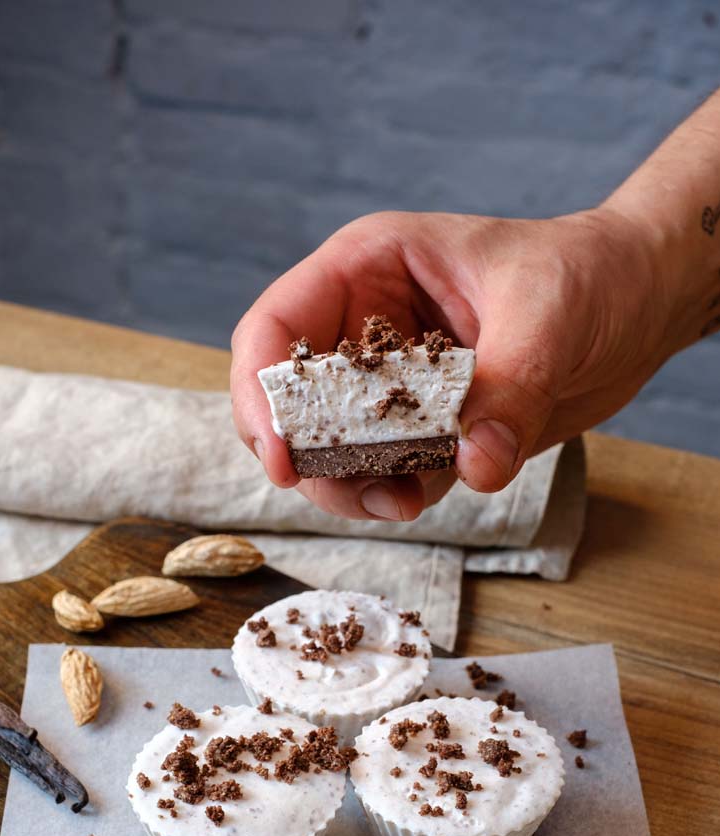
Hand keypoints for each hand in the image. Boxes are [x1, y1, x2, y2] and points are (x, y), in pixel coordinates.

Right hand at [231, 207, 670, 521]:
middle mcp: (364, 326)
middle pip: (290, 404)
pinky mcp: (424, 427)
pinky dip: (396, 493)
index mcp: (367, 268)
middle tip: (363, 495)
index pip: (274, 329)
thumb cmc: (589, 272)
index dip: (261, 395)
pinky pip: (386, 471)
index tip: (284, 459)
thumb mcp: (548, 313)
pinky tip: (434, 490)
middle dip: (309, 459)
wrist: (639, 305)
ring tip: (405, 502)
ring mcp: (391, 383)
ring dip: (352, 487)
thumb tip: (475, 466)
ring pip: (331, 449)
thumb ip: (508, 387)